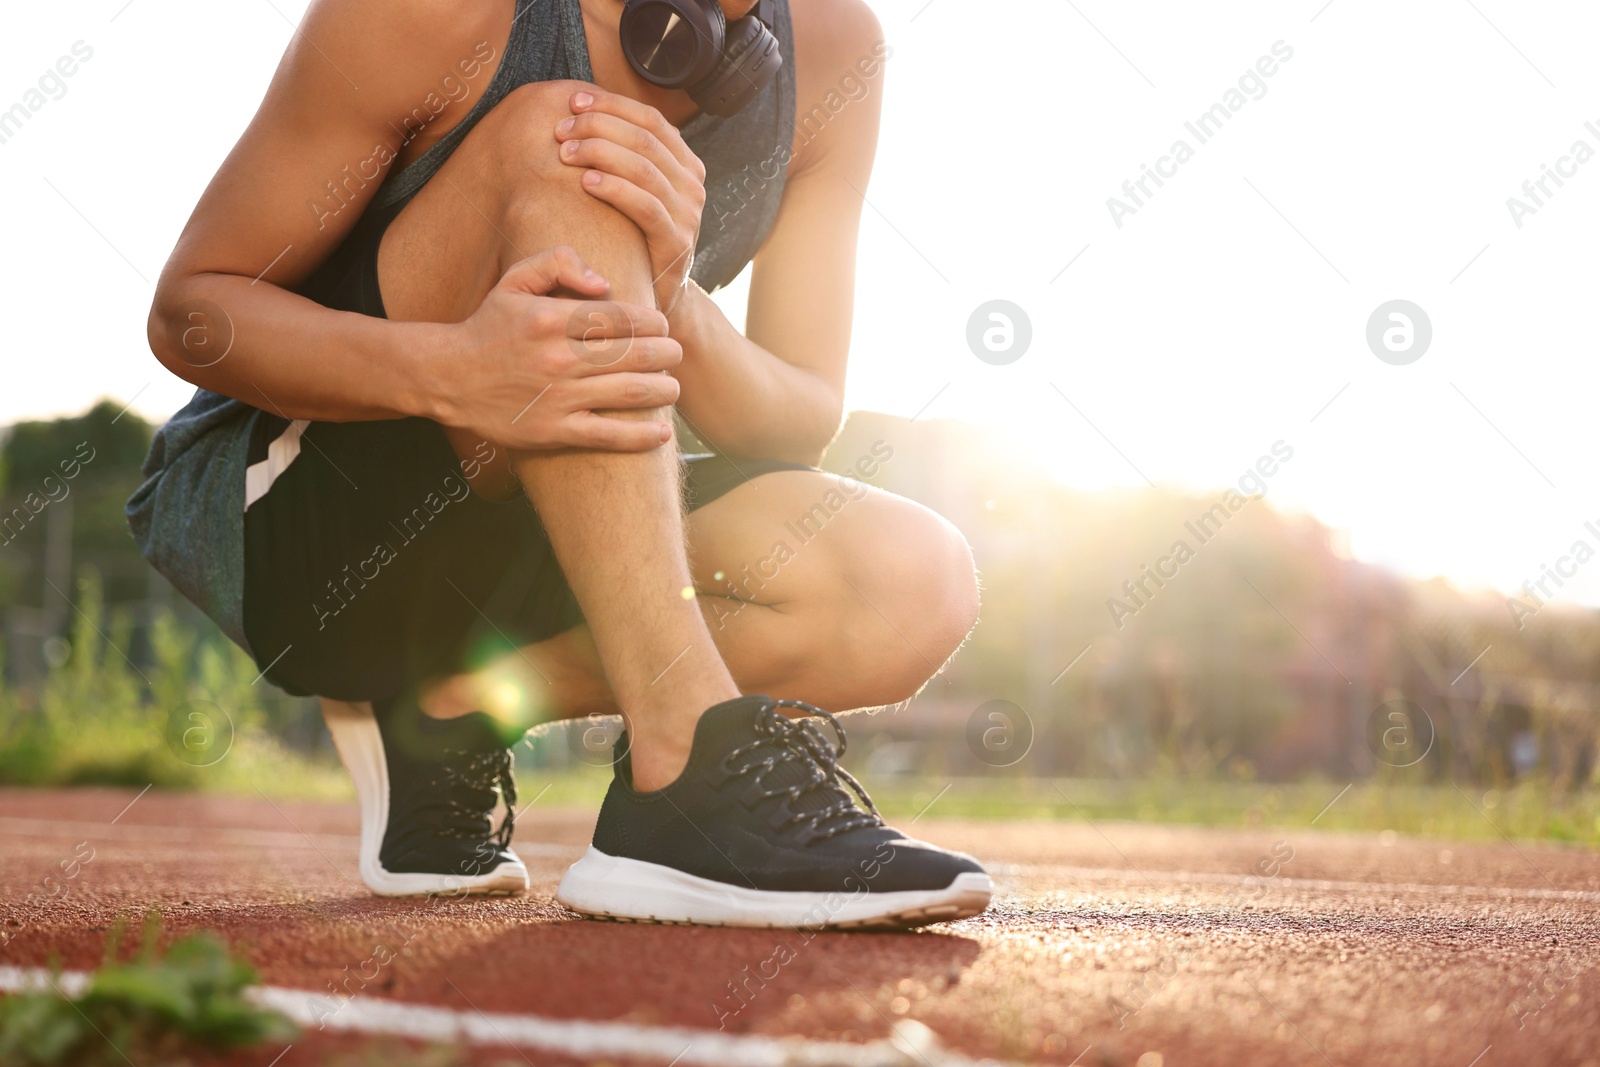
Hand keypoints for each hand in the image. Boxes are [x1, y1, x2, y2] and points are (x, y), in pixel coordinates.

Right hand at [434, 246, 681, 450]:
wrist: (448, 376)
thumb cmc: (490, 326)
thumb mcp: (514, 279)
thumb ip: (558, 262)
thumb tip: (604, 282)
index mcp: (551, 319)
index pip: (622, 317)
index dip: (653, 322)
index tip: (661, 326)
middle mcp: (557, 358)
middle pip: (635, 354)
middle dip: (667, 354)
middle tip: (675, 354)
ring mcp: (557, 398)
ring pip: (630, 393)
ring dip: (663, 390)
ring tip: (673, 387)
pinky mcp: (553, 431)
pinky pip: (608, 436)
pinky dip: (641, 437)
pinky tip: (662, 434)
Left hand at [555, 89, 706, 316]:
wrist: (657, 293)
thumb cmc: (633, 236)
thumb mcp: (635, 191)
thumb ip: (623, 157)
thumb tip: (579, 112)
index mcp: (686, 164)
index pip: (651, 118)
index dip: (612, 105)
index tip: (574, 101)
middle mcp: (693, 184)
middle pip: (645, 138)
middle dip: (599, 127)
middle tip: (561, 131)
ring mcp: (689, 214)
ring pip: (644, 167)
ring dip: (600, 152)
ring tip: (565, 153)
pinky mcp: (677, 242)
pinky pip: (645, 206)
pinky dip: (614, 188)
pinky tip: (586, 181)